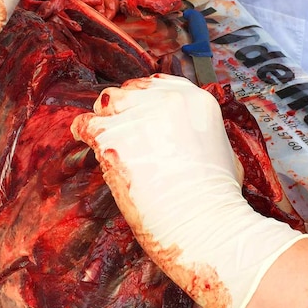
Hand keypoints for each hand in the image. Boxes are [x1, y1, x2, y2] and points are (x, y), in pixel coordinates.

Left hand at [70, 74, 306, 307]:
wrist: (205, 223)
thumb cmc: (218, 201)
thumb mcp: (224, 153)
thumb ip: (199, 135)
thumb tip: (187, 138)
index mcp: (196, 100)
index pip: (160, 84)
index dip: (146, 100)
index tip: (139, 113)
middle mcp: (168, 99)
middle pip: (131, 91)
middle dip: (124, 109)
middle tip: (121, 131)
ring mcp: (139, 115)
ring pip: (107, 102)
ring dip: (105, 119)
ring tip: (105, 138)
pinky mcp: (114, 137)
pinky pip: (86, 124)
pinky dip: (83, 133)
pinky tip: (85, 141)